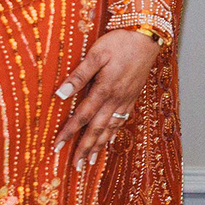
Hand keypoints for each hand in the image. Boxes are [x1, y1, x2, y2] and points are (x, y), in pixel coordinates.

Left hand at [55, 30, 158, 162]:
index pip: (83, 116)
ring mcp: (126, 100)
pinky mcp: (133, 97)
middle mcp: (116, 99)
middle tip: (75, 166)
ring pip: (110, 129)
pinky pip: (122, 121)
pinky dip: (113, 134)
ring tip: (90, 162)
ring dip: (99, 146)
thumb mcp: (96, 54)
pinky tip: (108, 142)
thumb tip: (60, 94)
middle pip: (97, 129)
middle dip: (85, 148)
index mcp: (105, 89)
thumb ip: (79, 75)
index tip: (57, 146)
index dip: (69, 132)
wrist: (148, 38)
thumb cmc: (120, 42)